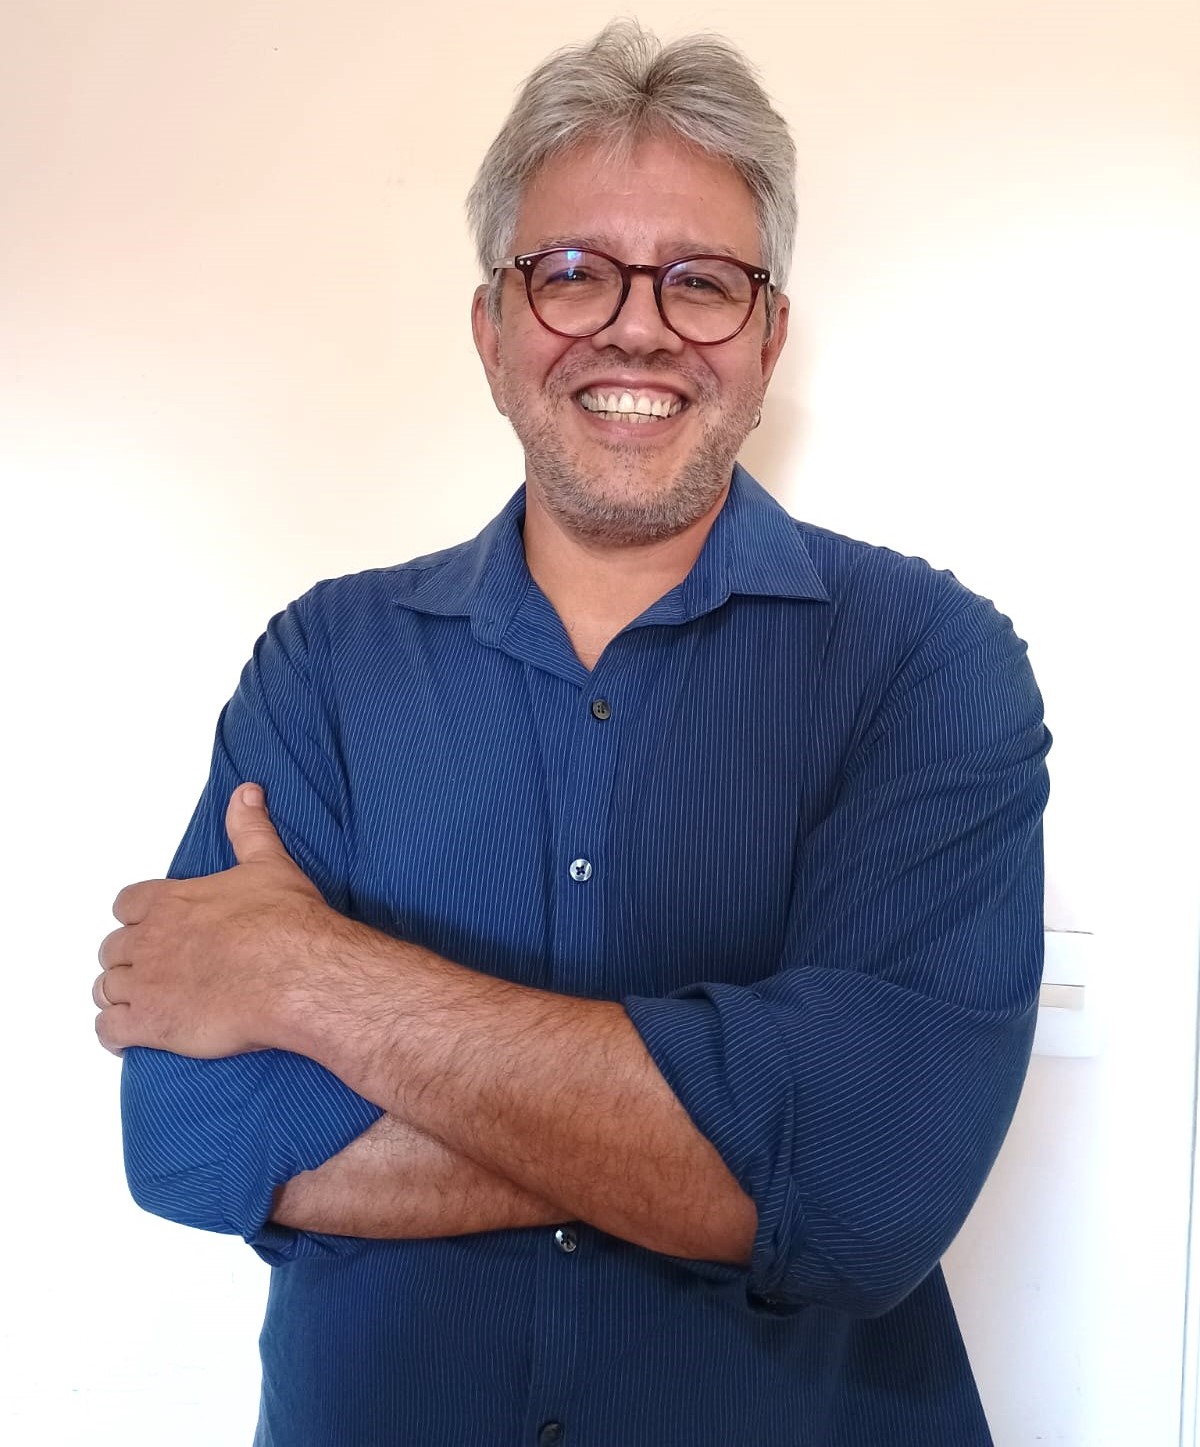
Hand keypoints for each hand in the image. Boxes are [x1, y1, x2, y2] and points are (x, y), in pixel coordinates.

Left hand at [94, 784, 337, 1057]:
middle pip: (113, 949)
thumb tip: (247, 793)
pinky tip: (132, 1035)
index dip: (138, 918)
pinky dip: (115, 1034)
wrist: (299, 975)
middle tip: (156, 969)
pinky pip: (109, 1030)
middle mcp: (149, 940)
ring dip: (120, 995)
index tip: (154, 927)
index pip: (126, 905)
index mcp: (169, 901)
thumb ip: (249, 828)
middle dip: (129, 959)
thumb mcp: (268, 864)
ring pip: (106, 989)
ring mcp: (145, 984)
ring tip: (144, 1002)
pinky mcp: (150, 1024)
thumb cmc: (286, 924)